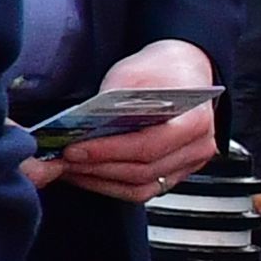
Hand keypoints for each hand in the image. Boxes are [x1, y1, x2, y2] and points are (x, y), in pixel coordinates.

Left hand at [34, 48, 218, 204]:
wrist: (182, 71)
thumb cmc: (160, 70)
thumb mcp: (131, 73)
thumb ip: (111, 101)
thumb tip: (82, 126)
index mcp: (195, 120)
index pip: (146, 146)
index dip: (107, 151)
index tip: (73, 149)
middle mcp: (198, 148)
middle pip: (142, 171)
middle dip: (97, 167)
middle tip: (62, 160)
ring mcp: (189, 164)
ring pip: (141, 187)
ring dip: (99, 181)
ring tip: (68, 168)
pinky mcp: (175, 174)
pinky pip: (143, 190)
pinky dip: (111, 185)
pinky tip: (86, 174)